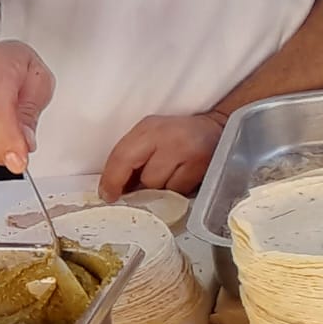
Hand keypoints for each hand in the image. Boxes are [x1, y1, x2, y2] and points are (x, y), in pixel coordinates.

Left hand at [98, 113, 226, 201]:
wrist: (214, 128)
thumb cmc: (175, 135)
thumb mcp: (148, 137)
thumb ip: (130, 158)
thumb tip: (112, 189)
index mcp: (149, 129)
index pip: (122, 157)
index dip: (112, 181)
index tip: (108, 195)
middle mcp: (169, 139)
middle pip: (145, 179)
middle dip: (141, 187)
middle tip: (143, 185)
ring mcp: (190, 153)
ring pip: (163, 189)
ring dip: (161, 189)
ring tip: (169, 175)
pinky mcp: (204, 168)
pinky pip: (180, 193)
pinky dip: (177, 191)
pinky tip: (182, 177)